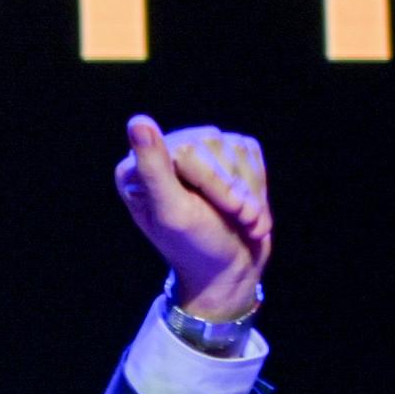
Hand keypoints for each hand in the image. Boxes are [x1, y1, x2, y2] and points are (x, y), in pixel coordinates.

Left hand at [114, 115, 273, 320]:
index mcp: (138, 168)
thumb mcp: (173, 212)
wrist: (230, 271)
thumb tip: (137, 122)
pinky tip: (246, 210)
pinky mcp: (225, 158)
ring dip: (249, 192)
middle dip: (233, 189)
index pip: (189, 150)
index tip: (215, 213)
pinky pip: (252, 154)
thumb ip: (154, 168)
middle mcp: (164, 155)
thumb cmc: (196, 247)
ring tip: (241, 220)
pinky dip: (257, 186)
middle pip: (215, 145)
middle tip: (236, 218)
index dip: (211, 183)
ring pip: (237, 149)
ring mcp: (196, 154)